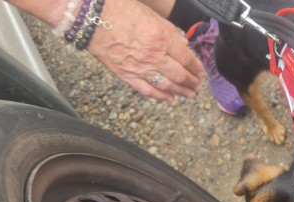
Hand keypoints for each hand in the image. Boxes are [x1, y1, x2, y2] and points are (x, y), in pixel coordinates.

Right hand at [87, 0, 203, 100]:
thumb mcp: (152, 15)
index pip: (186, 59)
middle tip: (198, 86)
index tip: (201, 72)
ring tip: (190, 95)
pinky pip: (148, 91)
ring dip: (181, 92)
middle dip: (192, 82)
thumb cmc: (120, 10)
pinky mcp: (127, 75)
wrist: (91, 17)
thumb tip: (183, 46)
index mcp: (162, 39)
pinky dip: (160, 97)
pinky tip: (170, 99)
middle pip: (180, 75)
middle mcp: (154, 56)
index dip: (196, 68)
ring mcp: (140, 68)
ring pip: (167, 86)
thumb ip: (170, 32)